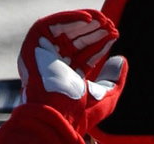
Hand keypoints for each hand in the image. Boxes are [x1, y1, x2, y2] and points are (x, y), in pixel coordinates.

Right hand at [16, 9, 126, 132]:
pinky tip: (90, 19)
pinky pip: (51, 24)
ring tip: (104, 22)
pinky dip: (71, 18)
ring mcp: (41, 55)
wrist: (56, 117)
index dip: (99, 44)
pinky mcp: (33, 45)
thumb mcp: (104, 97)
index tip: (114, 36)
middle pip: (75, 41)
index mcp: (64, 78)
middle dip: (94, 32)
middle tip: (111, 27)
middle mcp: (52, 65)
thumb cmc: (77, 114)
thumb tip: (120, 60)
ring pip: (64, 30)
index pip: (83, 55)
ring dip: (86, 23)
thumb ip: (113, 79)